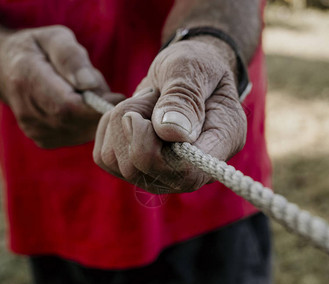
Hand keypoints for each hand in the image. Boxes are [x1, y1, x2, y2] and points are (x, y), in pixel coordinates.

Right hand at [0, 25, 123, 147]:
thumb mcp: (55, 38)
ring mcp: (34, 130)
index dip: (97, 107)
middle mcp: (27, 111)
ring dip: (95, 116)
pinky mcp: (44, 141)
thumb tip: (89, 85)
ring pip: (81, 131)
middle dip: (99, 109)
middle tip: (105, 91)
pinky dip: (88, 124)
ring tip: (89, 95)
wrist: (5, 69)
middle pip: (76, 122)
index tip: (119, 97)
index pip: (67, 106)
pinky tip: (82, 107)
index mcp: (27, 79)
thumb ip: (72, 58)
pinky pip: (78, 137)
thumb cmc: (38, 49)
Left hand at [93, 38, 246, 193]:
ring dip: (121, 124)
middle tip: (150, 96)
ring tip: (146, 102)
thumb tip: (171, 132)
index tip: (140, 116)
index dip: (153, 150)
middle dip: (132, 126)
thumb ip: (184, 97)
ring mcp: (166, 173)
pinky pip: (107, 158)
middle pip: (144, 171)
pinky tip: (131, 113)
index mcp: (222, 143)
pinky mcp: (140, 168)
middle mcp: (195, 168)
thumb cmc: (195, 65)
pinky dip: (109, 130)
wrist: (187, 72)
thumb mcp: (192, 68)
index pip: (187, 172)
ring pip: (120, 165)